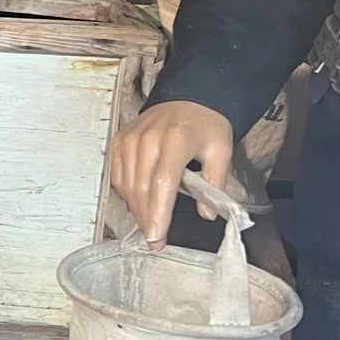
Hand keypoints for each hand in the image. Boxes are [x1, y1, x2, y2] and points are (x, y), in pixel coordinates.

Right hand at [110, 101, 234, 249]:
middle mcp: (147, 139)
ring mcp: (130, 139)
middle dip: (148, 220)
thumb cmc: (205, 125)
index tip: (156, 237)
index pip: (162, 184)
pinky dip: (127, 194)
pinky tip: (140, 202)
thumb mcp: (221, 151)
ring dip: (137, 210)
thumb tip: (207, 214)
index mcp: (175, 140)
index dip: (158, 214)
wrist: (188, 98)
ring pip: (127, 185)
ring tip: (150, 225)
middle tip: (155, 241)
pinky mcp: (120, 141)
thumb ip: (215, 184)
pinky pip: (119, 175)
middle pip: (142, 189)